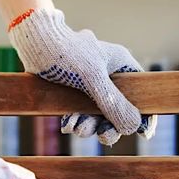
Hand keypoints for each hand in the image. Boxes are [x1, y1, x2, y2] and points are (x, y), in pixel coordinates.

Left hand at [9, 8, 145, 134]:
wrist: (32, 41)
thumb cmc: (66, 53)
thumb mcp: (94, 80)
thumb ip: (115, 104)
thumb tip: (134, 127)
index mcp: (122, 65)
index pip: (143, 94)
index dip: (146, 114)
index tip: (143, 134)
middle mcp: (110, 75)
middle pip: (120, 109)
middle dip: (110, 125)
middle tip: (104, 137)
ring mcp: (92, 83)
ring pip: (99, 113)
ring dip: (89, 125)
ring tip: (76, 128)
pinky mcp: (74, 89)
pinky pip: (81, 111)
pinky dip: (76, 120)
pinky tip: (67, 125)